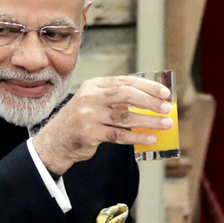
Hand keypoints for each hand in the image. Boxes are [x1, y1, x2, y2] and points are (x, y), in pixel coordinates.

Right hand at [33, 75, 172, 174]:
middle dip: (150, 101)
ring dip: (149, 121)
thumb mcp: (96, 102)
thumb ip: (118, 99)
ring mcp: (88, 115)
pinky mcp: (88, 133)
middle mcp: (90, 97)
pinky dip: (137, 136)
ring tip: (166, 124)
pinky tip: (151, 138)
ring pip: (125, 116)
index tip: (165, 93)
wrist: (56, 141)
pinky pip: (118, 135)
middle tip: (167, 109)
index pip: (126, 81)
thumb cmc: (83, 121)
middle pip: (126, 94)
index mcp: (95, 85)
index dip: (148, 86)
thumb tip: (153, 101)